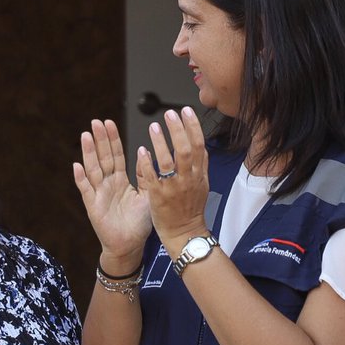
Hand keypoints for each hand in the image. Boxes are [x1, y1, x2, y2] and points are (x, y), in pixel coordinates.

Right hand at [73, 119, 151, 266]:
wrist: (129, 245)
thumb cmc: (138, 223)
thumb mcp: (147, 196)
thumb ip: (146, 176)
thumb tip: (146, 154)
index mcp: (120, 180)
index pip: (116, 155)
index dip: (112, 139)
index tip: (109, 122)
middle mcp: (107, 184)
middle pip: (103, 157)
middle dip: (100, 139)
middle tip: (96, 122)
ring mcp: (98, 193)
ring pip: (93, 168)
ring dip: (88, 152)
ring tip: (86, 135)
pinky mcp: (92, 206)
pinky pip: (86, 190)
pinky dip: (81, 178)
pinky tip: (77, 166)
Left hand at [136, 108, 209, 253]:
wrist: (184, 233)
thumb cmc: (190, 209)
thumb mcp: (202, 184)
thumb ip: (201, 164)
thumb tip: (201, 143)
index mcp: (198, 174)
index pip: (199, 145)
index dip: (193, 126)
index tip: (186, 111)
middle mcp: (188, 179)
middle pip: (186, 150)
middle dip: (178, 129)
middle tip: (170, 114)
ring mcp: (173, 188)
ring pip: (169, 162)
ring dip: (161, 142)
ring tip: (154, 127)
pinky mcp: (158, 196)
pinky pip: (152, 177)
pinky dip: (147, 164)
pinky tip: (142, 151)